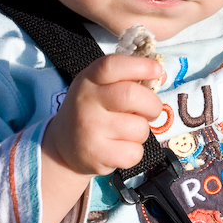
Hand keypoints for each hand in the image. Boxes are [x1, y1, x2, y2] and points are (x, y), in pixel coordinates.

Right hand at [39, 54, 163, 222]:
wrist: (62, 148)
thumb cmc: (93, 110)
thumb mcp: (99, 87)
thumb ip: (124, 77)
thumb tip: (160, 70)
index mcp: (90, 79)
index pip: (114, 66)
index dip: (140, 67)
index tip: (156, 71)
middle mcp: (86, 102)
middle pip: (135, 98)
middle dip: (151, 105)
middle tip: (148, 110)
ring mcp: (90, 131)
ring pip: (140, 129)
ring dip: (141, 132)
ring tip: (123, 131)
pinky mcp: (96, 157)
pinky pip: (135, 153)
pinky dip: (134, 153)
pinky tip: (117, 149)